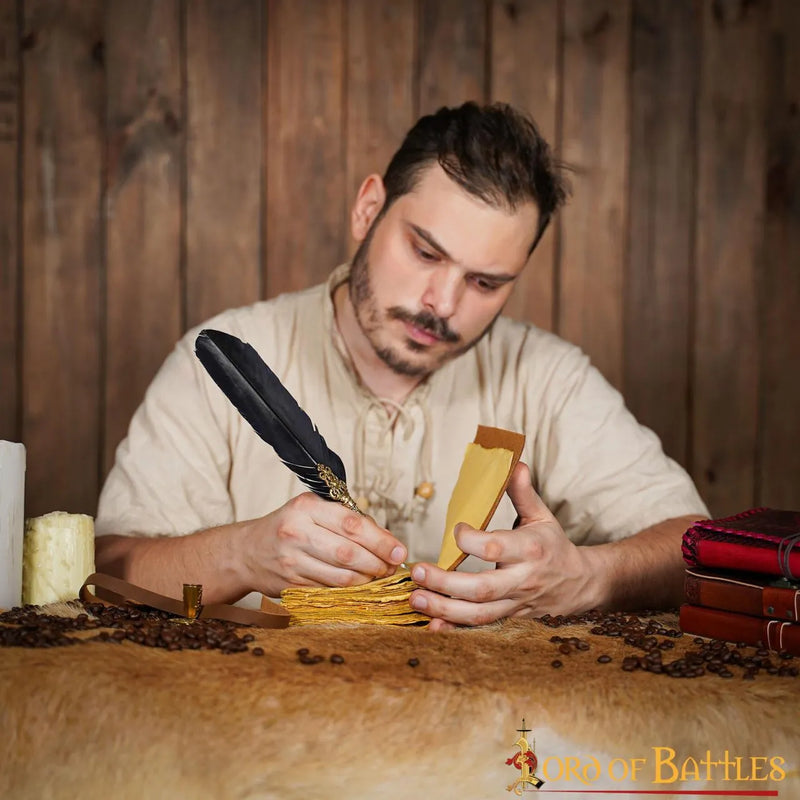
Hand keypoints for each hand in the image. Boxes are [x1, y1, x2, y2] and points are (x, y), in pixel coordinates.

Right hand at [241, 492, 406, 595]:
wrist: (247, 551)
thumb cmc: (290, 526)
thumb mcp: (314, 509)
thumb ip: (347, 519)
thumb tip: (387, 539)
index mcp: (307, 507)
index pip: (352, 524)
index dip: (380, 540)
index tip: (399, 551)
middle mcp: (297, 532)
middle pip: (349, 553)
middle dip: (378, 563)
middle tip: (392, 568)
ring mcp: (292, 560)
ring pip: (341, 577)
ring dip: (367, 580)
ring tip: (378, 577)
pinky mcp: (291, 584)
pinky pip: (329, 591)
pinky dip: (349, 591)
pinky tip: (359, 586)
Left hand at [408, 462, 601, 628]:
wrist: (579, 584)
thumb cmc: (553, 545)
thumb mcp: (542, 516)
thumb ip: (523, 492)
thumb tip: (514, 462)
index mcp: (530, 550)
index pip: (496, 548)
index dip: (470, 540)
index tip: (454, 529)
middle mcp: (522, 580)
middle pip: (481, 588)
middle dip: (446, 583)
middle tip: (417, 572)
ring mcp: (515, 603)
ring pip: (478, 613)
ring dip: (444, 609)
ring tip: (415, 598)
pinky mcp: (508, 617)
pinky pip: (480, 626)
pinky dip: (455, 629)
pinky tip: (432, 625)